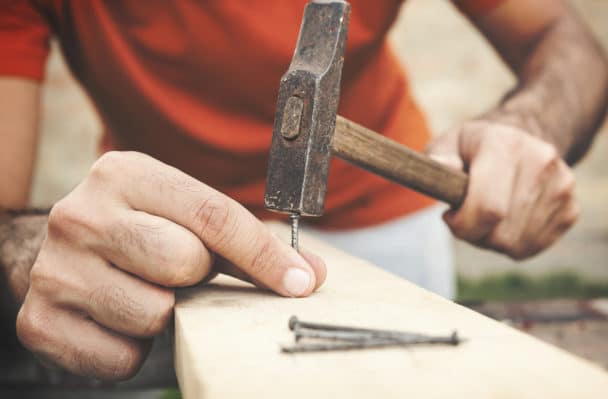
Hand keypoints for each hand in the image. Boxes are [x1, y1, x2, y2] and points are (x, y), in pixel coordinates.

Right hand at [16, 151, 325, 379]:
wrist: (58, 252)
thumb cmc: (139, 230)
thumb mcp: (184, 215)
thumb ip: (246, 242)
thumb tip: (309, 275)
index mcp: (124, 174)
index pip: (212, 214)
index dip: (264, 255)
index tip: (301, 282)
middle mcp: (81, 215)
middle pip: (184, 262)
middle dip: (198, 277)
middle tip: (182, 273)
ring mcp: (55, 269)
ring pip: (154, 313)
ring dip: (167, 315)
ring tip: (148, 293)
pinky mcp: (40, 320)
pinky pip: (122, 357)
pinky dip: (136, 349)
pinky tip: (122, 322)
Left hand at [428, 120, 578, 259]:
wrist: (523, 140)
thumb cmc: (475, 148)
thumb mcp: (450, 142)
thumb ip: (440, 155)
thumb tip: (443, 166)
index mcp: (507, 144)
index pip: (488, 207)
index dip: (462, 224)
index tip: (450, 216)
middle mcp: (541, 162)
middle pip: (500, 233)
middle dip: (474, 234)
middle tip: (465, 217)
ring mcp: (562, 187)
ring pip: (515, 245)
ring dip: (492, 240)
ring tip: (486, 216)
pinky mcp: (571, 209)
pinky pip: (532, 247)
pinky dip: (512, 243)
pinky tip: (506, 220)